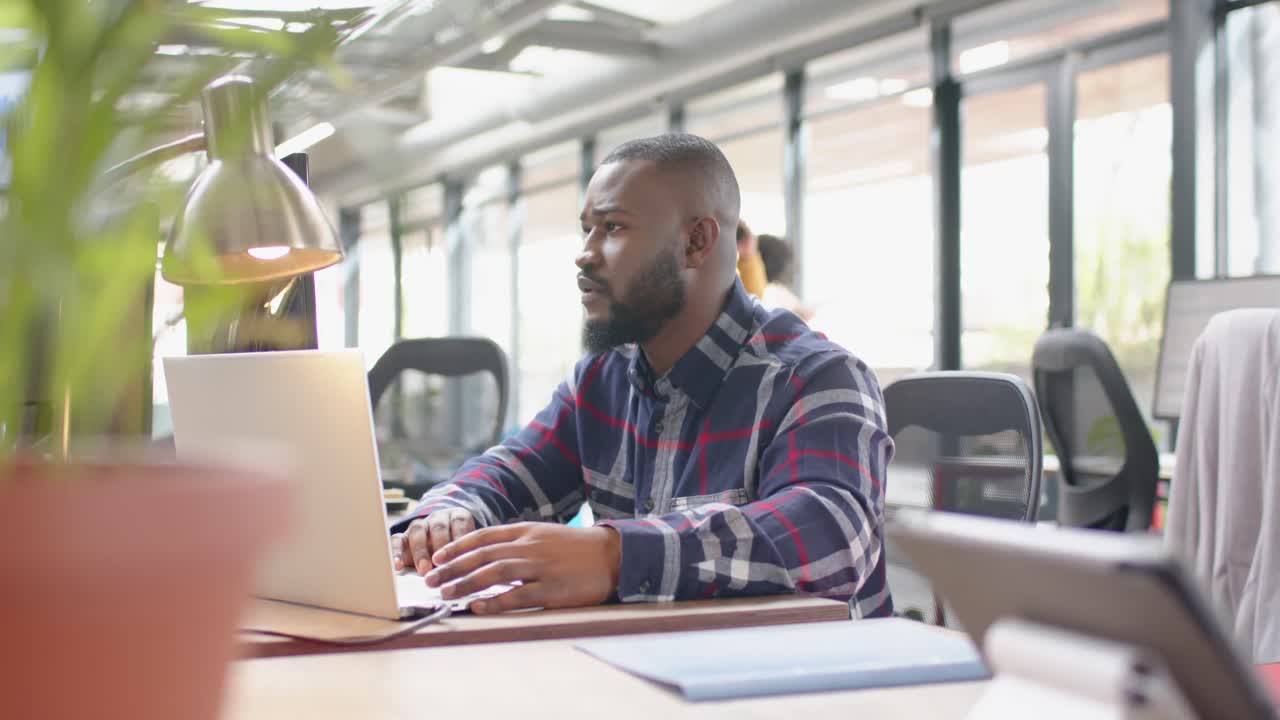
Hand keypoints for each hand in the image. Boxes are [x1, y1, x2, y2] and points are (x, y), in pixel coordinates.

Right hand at [391, 508, 476, 574]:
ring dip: (421, 551)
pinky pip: (396, 540)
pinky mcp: (402, 536)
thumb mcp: (468, 548)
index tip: (460, 555)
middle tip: (441, 565)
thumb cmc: (459, 550)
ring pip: (417, 531)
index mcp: (457, 517)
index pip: (460, 522)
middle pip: (438, 528)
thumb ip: (469, 555)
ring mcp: (419, 526)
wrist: (440, 543)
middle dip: (440, 546)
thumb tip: (471, 573)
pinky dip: (396, 552)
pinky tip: (398, 566)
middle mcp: (437, 518)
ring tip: (424, 570)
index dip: (460, 537)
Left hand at [425, 523, 620, 614]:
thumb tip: (486, 552)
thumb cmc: (575, 548)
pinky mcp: (552, 590)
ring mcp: (540, 567)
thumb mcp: (544, 534)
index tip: (439, 557)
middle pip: (483, 555)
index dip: (458, 546)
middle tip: (430, 579)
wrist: (612, 556)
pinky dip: (495, 602)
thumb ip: (517, 541)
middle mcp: (530, 546)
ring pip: (495, 573)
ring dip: (466, 584)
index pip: (484, 535)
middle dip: (453, 567)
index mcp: (527, 531)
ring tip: (446, 593)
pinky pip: (517, 596)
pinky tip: (478, 607)